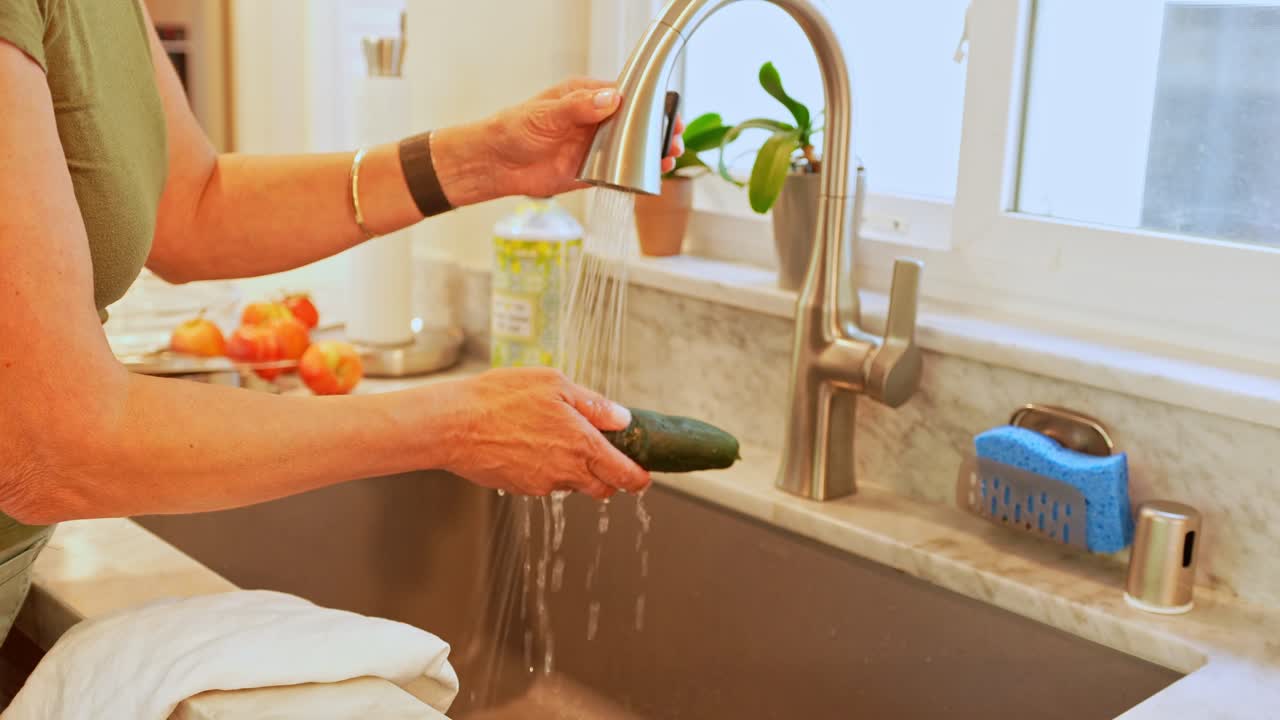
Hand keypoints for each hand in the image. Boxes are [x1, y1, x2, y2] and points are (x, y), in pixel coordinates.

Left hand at [431, 78, 683, 204]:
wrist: (495, 164)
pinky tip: (649, 178)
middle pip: (634, 124)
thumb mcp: (547, 114)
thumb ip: (578, 107)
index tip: (666, 110)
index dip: (648, 103)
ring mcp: (593, 147)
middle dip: (656, 130)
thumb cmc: (514, 129)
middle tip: (674, 138)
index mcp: (585, 98)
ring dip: (650, 154)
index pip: (625, 95)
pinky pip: (617, 174)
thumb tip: (610, 99)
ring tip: (669, 158)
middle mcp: (593, 121)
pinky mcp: (589, 172)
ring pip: (630, 150)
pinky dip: (634, 176)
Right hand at [435, 368, 650, 499]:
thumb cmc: (500, 398)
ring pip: (572, 484)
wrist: (454, 425)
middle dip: (609, 476)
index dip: (638, 477)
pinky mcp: (521, 488)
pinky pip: (545, 482)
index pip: (624, 474)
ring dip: (574, 469)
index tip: (643, 474)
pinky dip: (547, 469)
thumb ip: (593, 404)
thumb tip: (622, 418)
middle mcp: (566, 471)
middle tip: (603, 454)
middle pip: (602, 487)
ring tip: (555, 438)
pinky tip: (530, 444)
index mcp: (582, 444)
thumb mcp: (554, 384)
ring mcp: (542, 484)